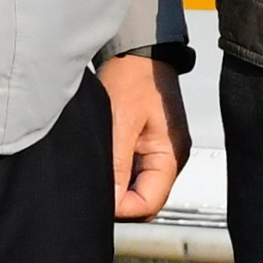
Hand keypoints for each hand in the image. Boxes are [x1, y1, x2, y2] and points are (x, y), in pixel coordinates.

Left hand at [104, 52, 191, 221]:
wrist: (138, 54)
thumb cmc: (134, 79)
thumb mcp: (121, 121)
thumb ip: (118, 165)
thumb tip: (112, 202)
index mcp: (170, 156)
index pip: (149, 204)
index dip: (122, 208)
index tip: (96, 198)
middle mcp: (169, 160)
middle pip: (145, 201)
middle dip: (119, 202)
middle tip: (92, 189)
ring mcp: (159, 155)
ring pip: (137, 190)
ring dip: (117, 189)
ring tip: (95, 173)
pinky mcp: (148, 149)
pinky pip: (133, 175)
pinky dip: (117, 176)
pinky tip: (101, 164)